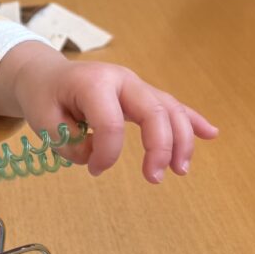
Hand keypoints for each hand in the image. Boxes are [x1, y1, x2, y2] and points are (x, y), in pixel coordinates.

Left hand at [0, 42, 217, 182]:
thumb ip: (70, 143)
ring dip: (181, 140)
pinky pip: (171, 105)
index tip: (94, 170)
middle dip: (160, 147)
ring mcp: (135, 85)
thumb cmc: (43, 97)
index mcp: (93, 83)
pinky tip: (211, 134)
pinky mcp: (141, 93)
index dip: (107, 153)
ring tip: (180, 170)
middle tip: (153, 179)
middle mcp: (121, 79)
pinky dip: (192, 120)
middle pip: (153, 110)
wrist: (44, 74)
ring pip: (169, 109)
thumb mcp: (42, 121)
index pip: (110, 122)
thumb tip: (98, 157)